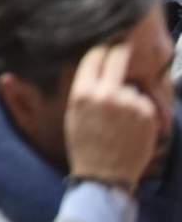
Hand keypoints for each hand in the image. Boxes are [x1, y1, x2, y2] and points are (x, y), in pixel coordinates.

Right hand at [64, 42, 159, 188]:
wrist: (105, 175)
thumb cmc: (84, 144)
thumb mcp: (74, 112)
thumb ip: (85, 88)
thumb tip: (95, 65)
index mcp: (83, 92)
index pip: (95, 56)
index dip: (101, 49)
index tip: (106, 45)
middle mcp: (107, 94)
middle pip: (118, 58)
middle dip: (121, 52)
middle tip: (124, 47)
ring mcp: (130, 103)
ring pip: (132, 87)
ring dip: (129, 95)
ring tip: (121, 117)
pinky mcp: (148, 115)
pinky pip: (144, 103)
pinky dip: (140, 110)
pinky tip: (132, 126)